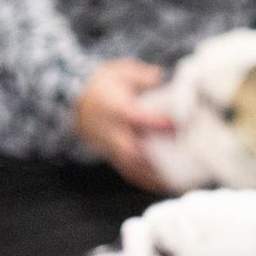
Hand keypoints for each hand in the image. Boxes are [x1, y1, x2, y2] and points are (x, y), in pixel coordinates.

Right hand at [74, 59, 174, 191]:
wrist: (74, 99)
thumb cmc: (102, 84)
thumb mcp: (121, 70)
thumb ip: (143, 75)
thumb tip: (161, 78)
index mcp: (114, 107)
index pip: (135, 117)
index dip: (156, 122)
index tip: (177, 125)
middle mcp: (110, 130)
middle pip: (131, 150)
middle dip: (155, 158)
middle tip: (181, 161)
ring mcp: (108, 145)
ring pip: (129, 165)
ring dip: (151, 175)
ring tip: (174, 181)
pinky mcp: (110, 153)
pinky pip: (126, 170)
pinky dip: (143, 180)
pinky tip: (160, 185)